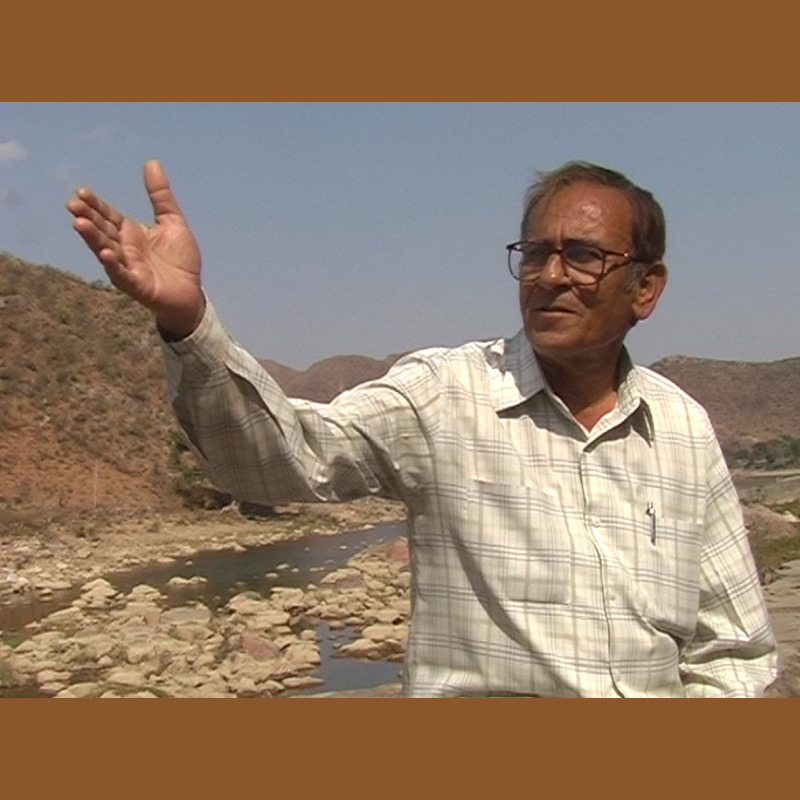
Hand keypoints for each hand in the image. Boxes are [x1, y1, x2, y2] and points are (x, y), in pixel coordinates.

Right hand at [66, 159, 204, 338]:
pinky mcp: (137, 286)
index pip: (108, 216)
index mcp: (131, 233)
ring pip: (106, 251)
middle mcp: (124, 249)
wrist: (191, 293)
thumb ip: (161, 196)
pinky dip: (114, 266)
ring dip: (93, 239)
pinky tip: (108, 254)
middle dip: (87, 218)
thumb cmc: (180, 260)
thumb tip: (151, 162)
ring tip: (79, 224)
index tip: (81, 191)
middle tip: (73, 205)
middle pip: (102, 231)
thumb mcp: (173, 221)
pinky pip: (123, 275)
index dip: (95, 205)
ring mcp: (128, 268)